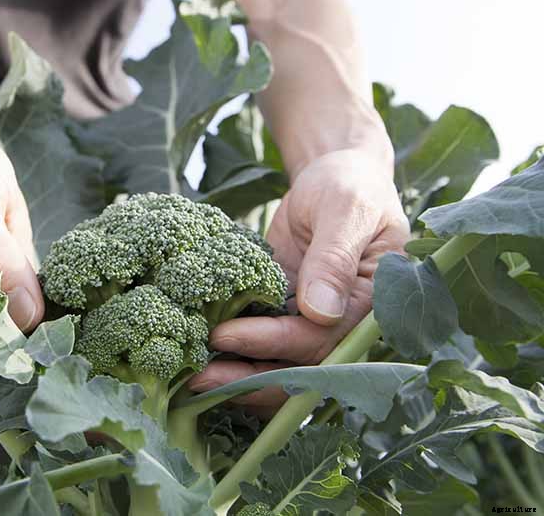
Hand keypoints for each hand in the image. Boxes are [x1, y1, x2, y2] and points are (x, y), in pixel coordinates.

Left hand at [189, 149, 408, 416]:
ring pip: (276, 366)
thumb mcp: (347, 211)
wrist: (335, 179)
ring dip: (236, 375)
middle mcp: (340, 328)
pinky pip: (261, 344)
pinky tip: (198, 350)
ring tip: (190, 373)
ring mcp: (309, 325)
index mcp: (367, 308)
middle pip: (295, 370)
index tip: (224, 336)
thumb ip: (334, 258)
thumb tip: (320, 311)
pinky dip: (234, 353)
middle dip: (247, 378)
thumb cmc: (349, 188)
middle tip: (197, 376)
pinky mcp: (283, 315)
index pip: (316, 340)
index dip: (270, 343)